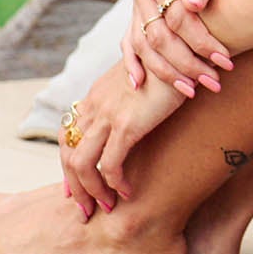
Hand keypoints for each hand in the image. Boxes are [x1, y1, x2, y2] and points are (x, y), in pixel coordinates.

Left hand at [61, 60, 186, 214]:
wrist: (185, 45)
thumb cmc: (172, 60)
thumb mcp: (143, 77)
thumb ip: (131, 96)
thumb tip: (137, 112)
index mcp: (96, 95)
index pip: (67, 134)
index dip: (68, 162)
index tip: (75, 185)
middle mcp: (94, 105)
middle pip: (68, 154)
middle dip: (75, 186)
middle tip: (85, 209)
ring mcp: (107, 115)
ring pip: (81, 165)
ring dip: (91, 191)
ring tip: (106, 207)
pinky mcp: (127, 124)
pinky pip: (110, 165)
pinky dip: (115, 184)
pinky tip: (127, 192)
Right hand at [123, 0, 237, 97]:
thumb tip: (194, 4)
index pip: (175, 16)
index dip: (200, 40)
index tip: (225, 59)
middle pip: (157, 35)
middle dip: (186, 62)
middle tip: (214, 82)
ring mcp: (137, 0)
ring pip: (144, 43)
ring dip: (167, 70)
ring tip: (193, 90)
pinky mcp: (140, 9)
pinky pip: (131, 40)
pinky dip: (134, 62)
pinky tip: (139, 85)